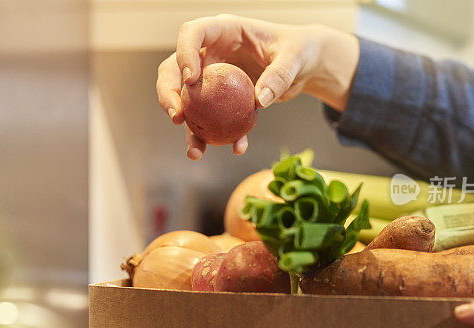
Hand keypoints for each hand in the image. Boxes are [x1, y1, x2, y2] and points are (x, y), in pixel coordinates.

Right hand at [156, 14, 358, 159]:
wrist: (304, 65)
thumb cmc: (298, 50)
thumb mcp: (295, 58)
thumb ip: (279, 75)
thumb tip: (259, 101)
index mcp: (224, 31)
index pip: (192, 33)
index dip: (184, 53)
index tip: (190, 79)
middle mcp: (211, 53)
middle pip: (175, 68)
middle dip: (169, 93)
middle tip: (177, 116)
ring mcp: (212, 77)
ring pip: (188, 101)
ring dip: (189, 127)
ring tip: (196, 151)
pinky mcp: (221, 99)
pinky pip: (213, 119)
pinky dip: (220, 136)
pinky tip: (237, 147)